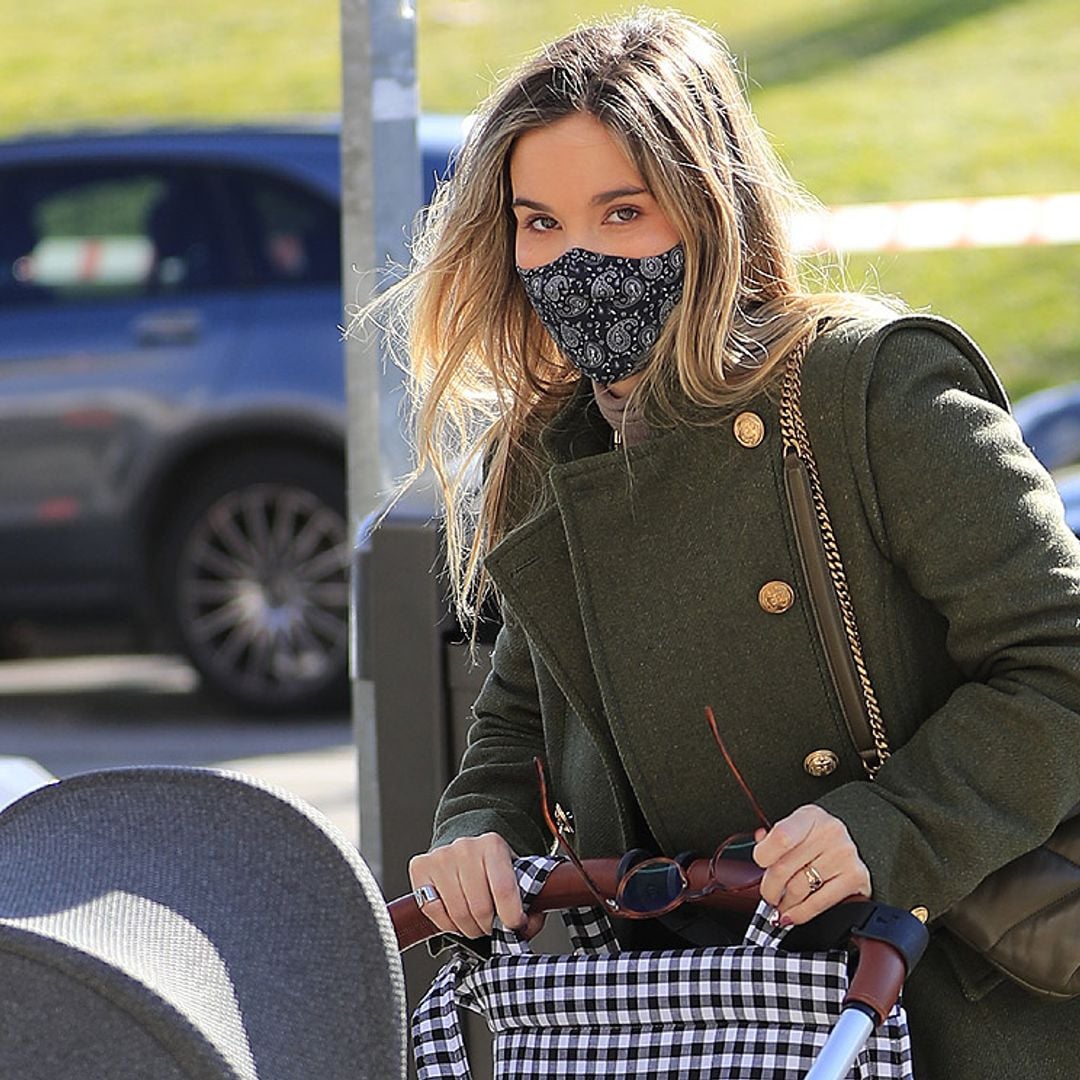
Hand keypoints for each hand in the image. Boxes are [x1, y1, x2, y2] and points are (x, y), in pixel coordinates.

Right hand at [408, 832, 544, 938]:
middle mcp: (465, 847)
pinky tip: (456, 918)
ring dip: (469, 929)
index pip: (504, 889)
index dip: (511, 917)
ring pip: (457, 913)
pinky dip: (447, 924)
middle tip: (492, 927)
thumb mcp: (516, 876)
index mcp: (493, 845)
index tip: (515, 925)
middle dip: (489, 927)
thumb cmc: (491, 868)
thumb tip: (527, 926)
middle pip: (480, 907)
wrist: (465, 849)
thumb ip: (529, 901)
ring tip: (475, 924)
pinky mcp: (420, 867)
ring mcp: (441, 856)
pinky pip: (433, 911)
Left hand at [752, 805, 870, 925]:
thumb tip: (759, 844)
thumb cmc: (818, 837)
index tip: (760, 864)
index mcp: (809, 816)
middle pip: (784, 868)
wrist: (857, 840)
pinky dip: (800, 914)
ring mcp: (844, 855)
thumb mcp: (797, 827)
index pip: (781, 837)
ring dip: (784, 903)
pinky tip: (791, 915)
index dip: (764, 855)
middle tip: (768, 895)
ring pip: (798, 889)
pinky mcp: (855, 877)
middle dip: (770, 887)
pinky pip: (819, 903)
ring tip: (780, 905)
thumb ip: (774, 837)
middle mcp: (829, 833)